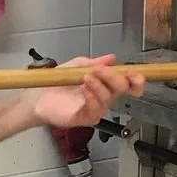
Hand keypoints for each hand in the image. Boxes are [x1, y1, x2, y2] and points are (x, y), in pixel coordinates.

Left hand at [29, 54, 143, 128]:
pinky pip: (95, 109)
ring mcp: (97, 109)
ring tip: (86, 77)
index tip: (133, 72)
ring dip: (99, 85)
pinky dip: (92, 97)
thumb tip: (112, 58)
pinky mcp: (86, 118)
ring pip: (108, 98)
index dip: (136, 79)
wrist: (39, 96)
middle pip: (122, 89)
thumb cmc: (59, 82)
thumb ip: (95, 62)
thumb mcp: (77, 66)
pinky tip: (85, 89)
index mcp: (106, 84)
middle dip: (113, 77)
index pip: (129, 84)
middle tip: (100, 69)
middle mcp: (105, 97)